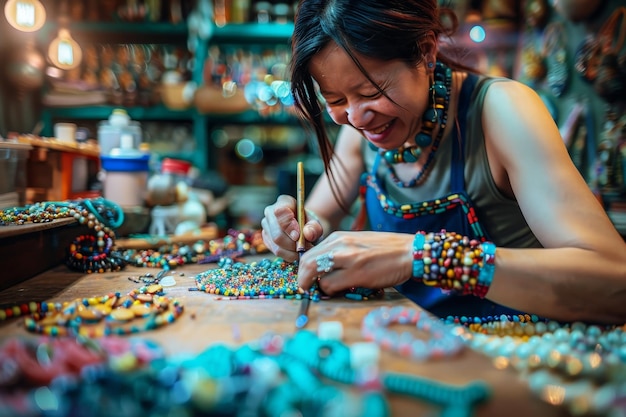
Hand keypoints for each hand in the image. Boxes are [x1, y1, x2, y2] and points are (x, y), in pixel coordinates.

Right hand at [260, 195, 323, 261]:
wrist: (303, 229)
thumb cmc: (309, 224)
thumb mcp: (315, 224)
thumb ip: (314, 227)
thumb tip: (308, 234)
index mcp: (283, 202)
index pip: (280, 212)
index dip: (288, 226)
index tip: (298, 236)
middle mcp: (270, 213)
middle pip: (277, 233)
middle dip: (292, 243)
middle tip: (306, 247)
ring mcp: (266, 226)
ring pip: (276, 244)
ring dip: (292, 251)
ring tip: (304, 249)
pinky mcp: (266, 239)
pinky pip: (276, 251)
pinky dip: (289, 255)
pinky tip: (297, 252)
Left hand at [296, 231, 413, 293]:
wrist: (410, 251)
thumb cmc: (385, 251)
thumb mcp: (357, 244)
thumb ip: (339, 253)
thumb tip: (321, 271)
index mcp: (339, 237)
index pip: (309, 253)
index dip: (304, 269)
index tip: (306, 279)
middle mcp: (340, 244)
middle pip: (306, 262)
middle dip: (303, 279)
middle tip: (308, 289)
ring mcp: (348, 258)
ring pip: (313, 272)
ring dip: (315, 286)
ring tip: (325, 291)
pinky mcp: (357, 273)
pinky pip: (330, 284)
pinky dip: (329, 291)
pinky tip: (339, 291)